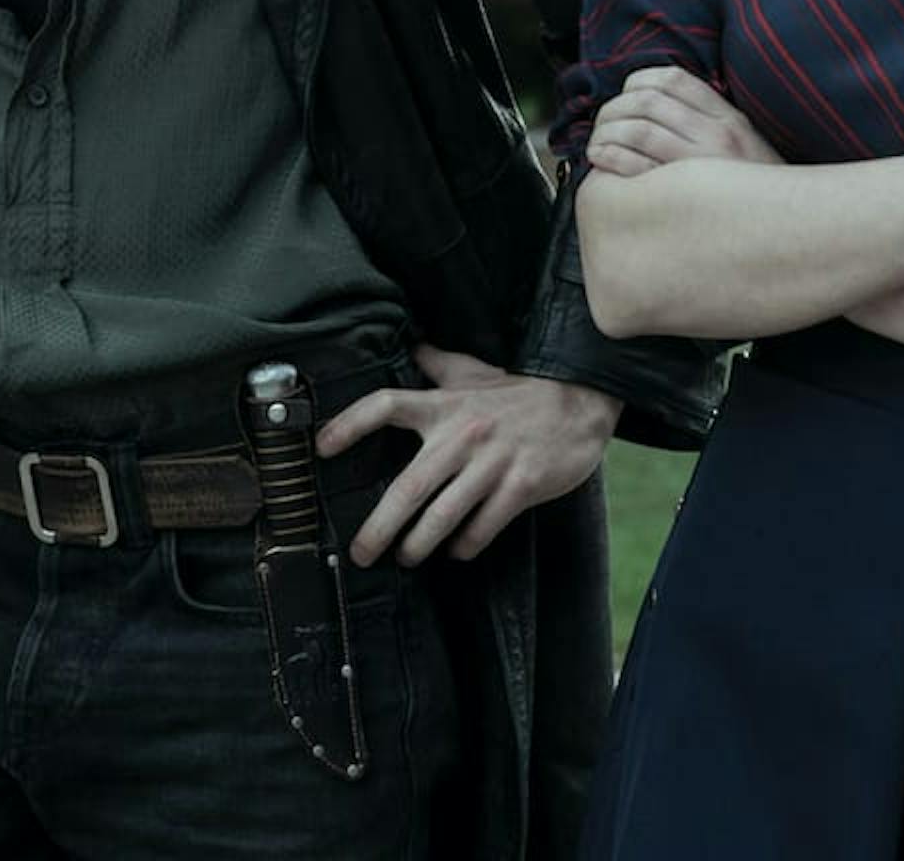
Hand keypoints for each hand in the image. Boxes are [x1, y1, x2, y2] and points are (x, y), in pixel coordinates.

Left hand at [316, 343, 620, 566]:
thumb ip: (441, 365)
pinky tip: (457, 551)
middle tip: (361, 552)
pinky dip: (465, 544)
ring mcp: (492, 462)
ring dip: (419, 544)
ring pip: (443, 515)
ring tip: (406, 556)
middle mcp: (463, 434)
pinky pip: (483, 526)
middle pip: (408, 486)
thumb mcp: (477, 372)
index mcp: (446, 405)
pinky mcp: (521, 486)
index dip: (350, 424)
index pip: (387, 405)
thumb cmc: (520, 392)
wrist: (581, 402)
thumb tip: (413, 346)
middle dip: (379, 526)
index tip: (322, 447)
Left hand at [586, 65, 782, 177]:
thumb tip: (669, 106)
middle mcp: (716, 135)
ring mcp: (701, 165)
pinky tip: (602, 161)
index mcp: (729, 118)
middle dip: (613, 109)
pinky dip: (610, 157)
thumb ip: (714, 123)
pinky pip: (635, 165)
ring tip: (598, 145)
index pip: (672, 78)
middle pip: (646, 101)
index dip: (638, 82)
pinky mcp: (685, 195)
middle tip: (603, 124)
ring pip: (636, 129)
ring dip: (606, 132)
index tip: (626, 96)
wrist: (791, 232)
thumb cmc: (759, 195)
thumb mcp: (747, 147)